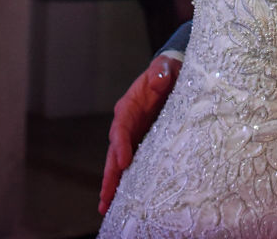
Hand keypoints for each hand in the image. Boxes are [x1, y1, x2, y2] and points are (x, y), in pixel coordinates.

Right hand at [98, 55, 180, 214]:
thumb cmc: (167, 71)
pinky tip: (127, 197)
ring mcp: (133, 135)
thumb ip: (160, 72)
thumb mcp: (164, 68)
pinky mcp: (143, 142)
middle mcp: (126, 125)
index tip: (123, 162)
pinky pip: (134, 163)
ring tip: (107, 207)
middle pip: (113, 153)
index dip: (120, 146)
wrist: (171, 75)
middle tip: (105, 199)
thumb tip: (159, 80)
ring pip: (120, 163)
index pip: (121, 129)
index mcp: (128, 108)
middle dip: (109, 175)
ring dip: (114, 184)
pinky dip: (129, 179)